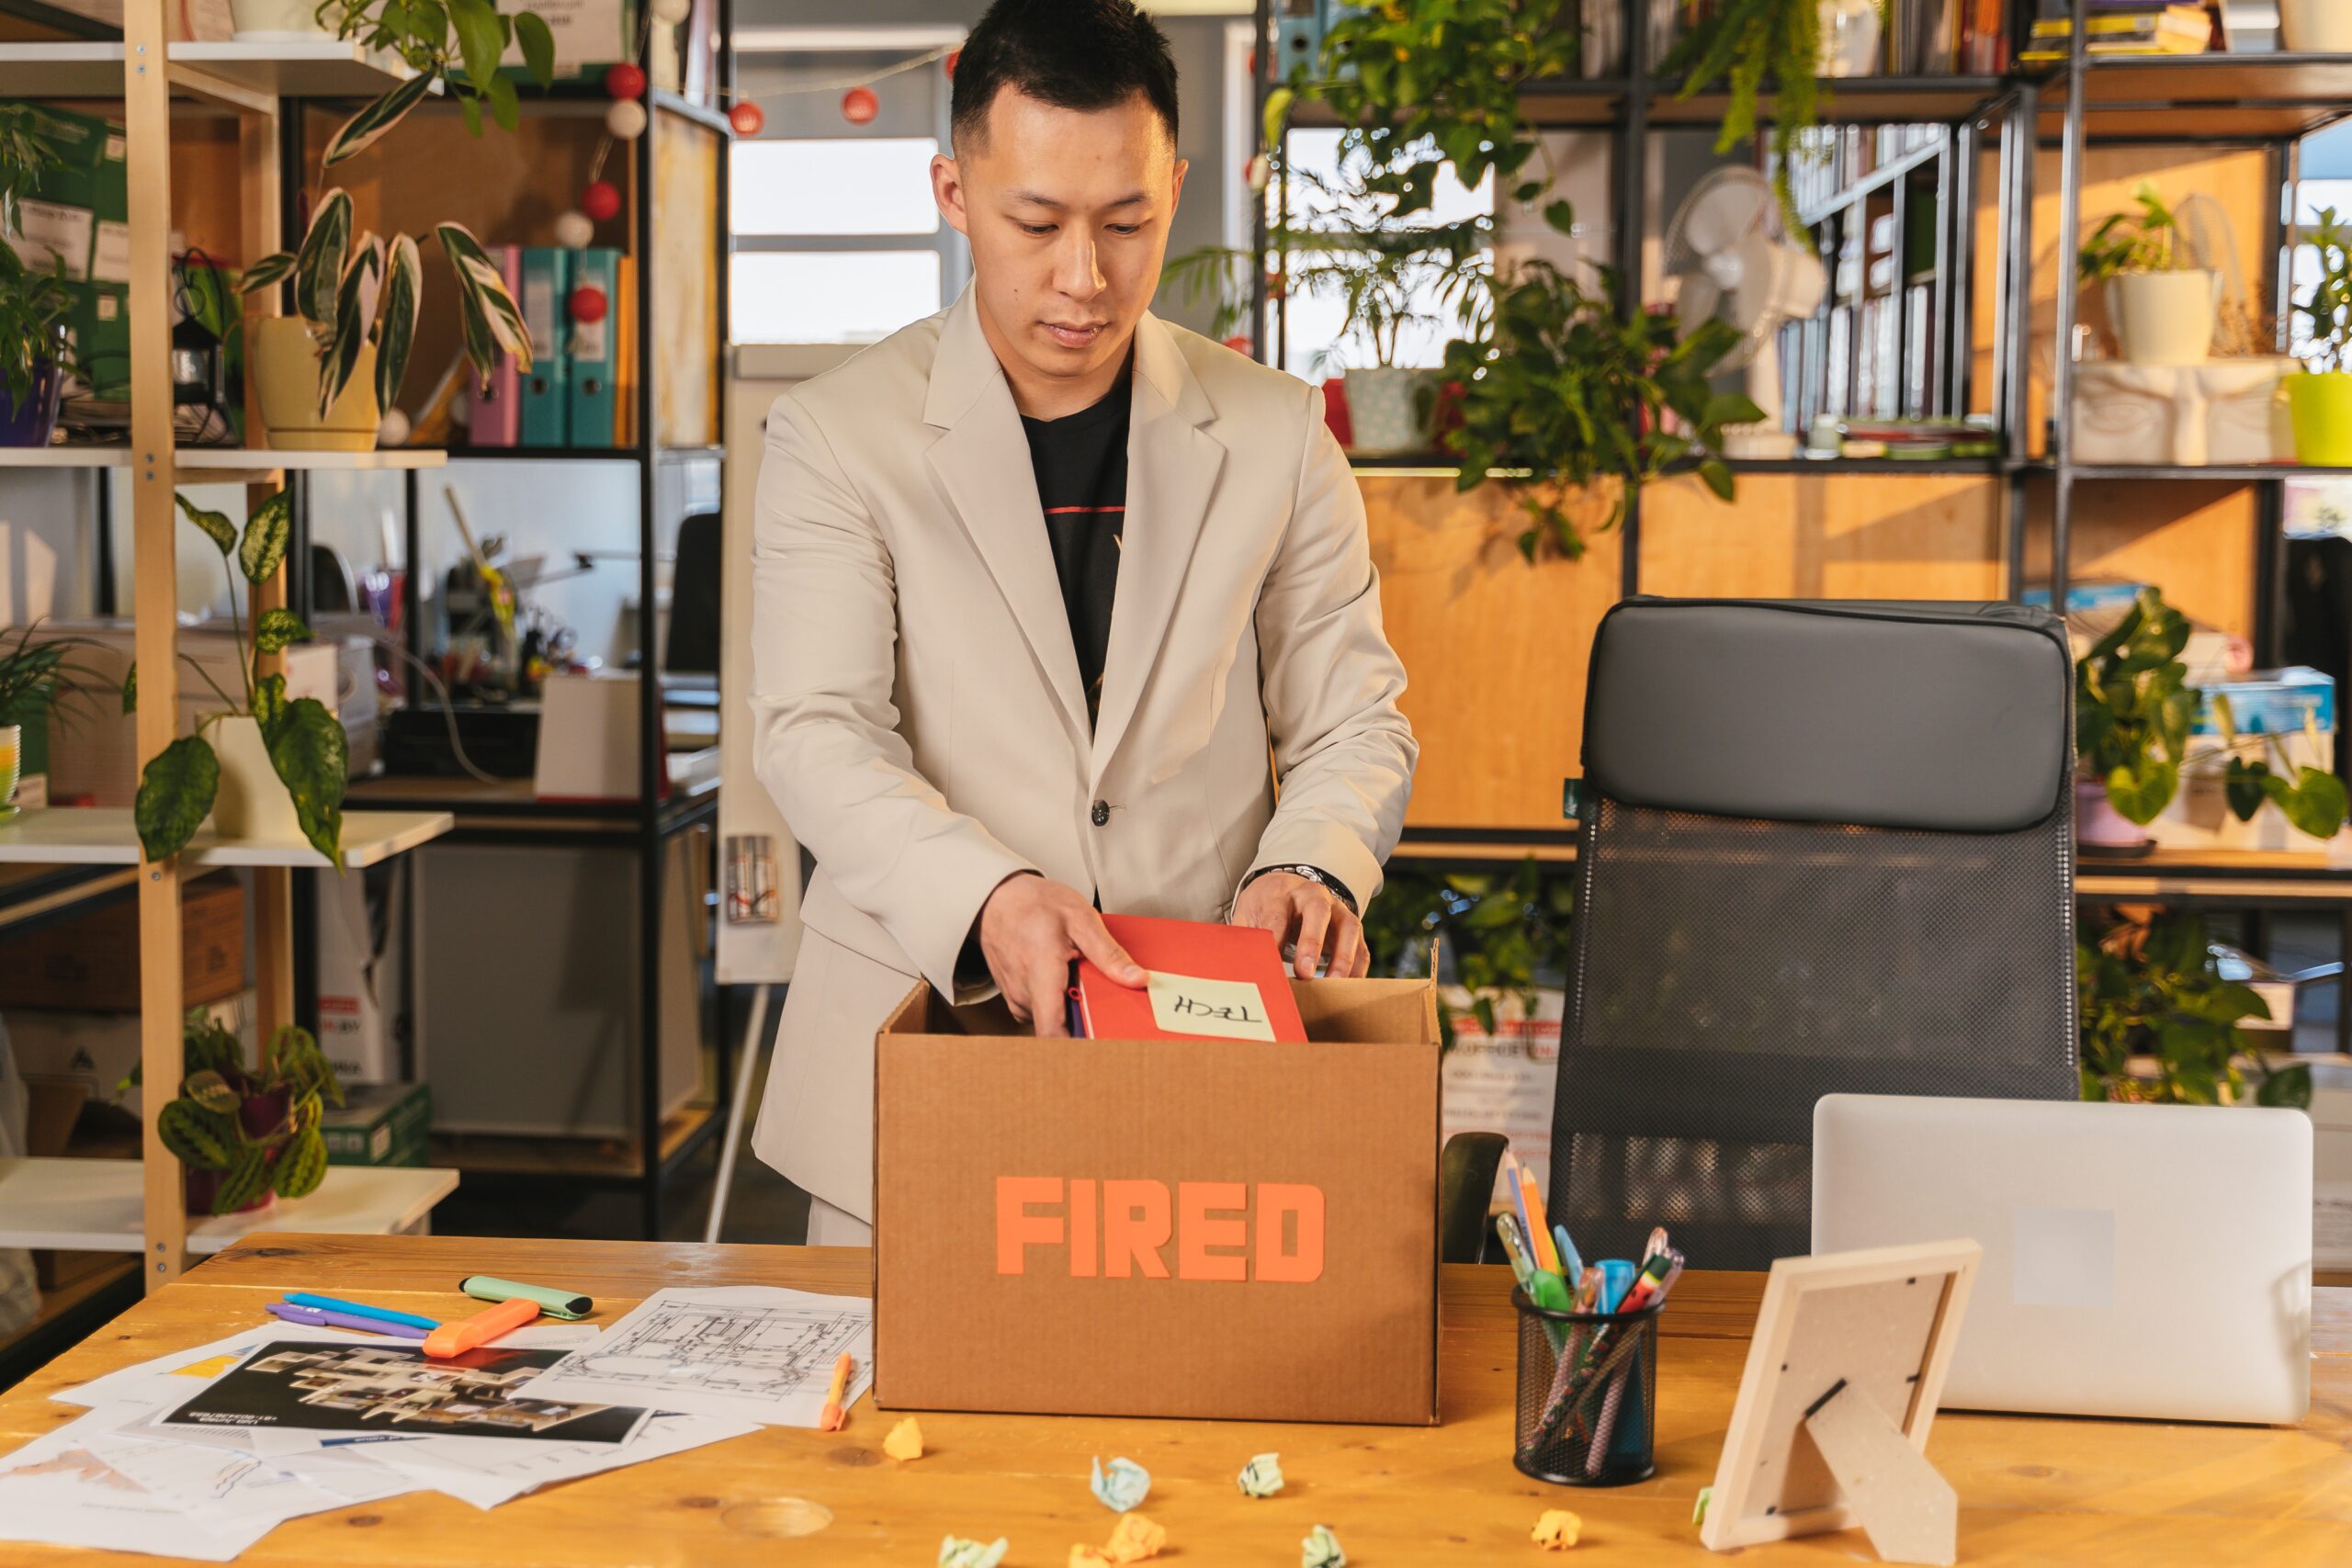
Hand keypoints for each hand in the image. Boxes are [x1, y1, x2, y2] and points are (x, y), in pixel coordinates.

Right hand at [976, 873, 1145, 1035]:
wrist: (998, 898)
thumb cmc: (1034, 904)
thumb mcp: (1080, 918)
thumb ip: (1109, 953)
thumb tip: (1137, 979)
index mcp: (1041, 975)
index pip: (1052, 1032)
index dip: (1077, 1050)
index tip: (1103, 1049)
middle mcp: (1026, 993)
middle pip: (1060, 1029)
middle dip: (1087, 1024)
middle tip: (1108, 1006)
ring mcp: (1018, 998)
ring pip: (1053, 1020)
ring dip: (1073, 1010)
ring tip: (1084, 984)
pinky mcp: (1017, 999)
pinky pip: (1044, 1012)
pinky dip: (1060, 1003)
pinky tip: (1067, 983)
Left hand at [1232, 871, 1369, 979]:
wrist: (1286, 887)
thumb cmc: (1265, 908)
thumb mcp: (1248, 915)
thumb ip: (1244, 937)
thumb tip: (1233, 967)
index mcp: (1280, 893)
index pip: (1277, 915)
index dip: (1275, 941)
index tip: (1269, 967)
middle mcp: (1312, 895)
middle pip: (1317, 911)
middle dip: (1312, 941)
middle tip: (1305, 972)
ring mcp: (1336, 908)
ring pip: (1348, 926)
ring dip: (1342, 957)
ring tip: (1333, 984)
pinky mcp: (1350, 925)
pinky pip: (1361, 944)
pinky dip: (1358, 966)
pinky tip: (1349, 986)